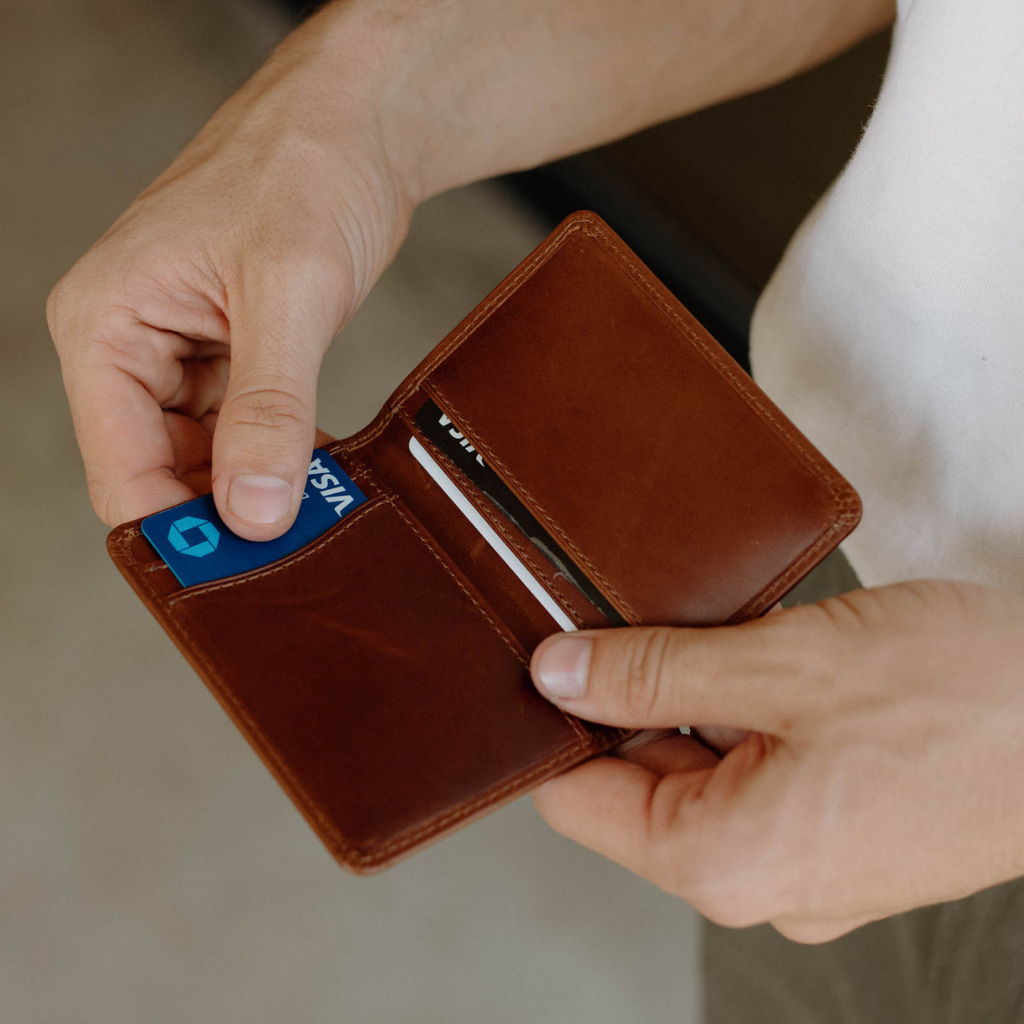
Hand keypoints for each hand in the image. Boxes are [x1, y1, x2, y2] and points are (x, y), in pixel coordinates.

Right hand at [47, 16, 411, 538]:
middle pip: (162, 475)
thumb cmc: (305, 170)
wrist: (356, 127)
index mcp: (105, 326)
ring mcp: (179, 354)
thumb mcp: (287, 292)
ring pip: (206, 460)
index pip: (121, 472)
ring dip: (260, 489)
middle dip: (228, 516)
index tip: (250, 571)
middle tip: (303, 544)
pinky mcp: (229, 355)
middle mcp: (129, 346)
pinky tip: (319, 471)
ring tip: (321, 508)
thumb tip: (253, 511)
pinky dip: (280, 457)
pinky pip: (243, 432)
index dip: (182, 532)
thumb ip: (266, 408)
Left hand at [530, 580, 1023, 942]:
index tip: (555, 652)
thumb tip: (557, 674)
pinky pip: (758, 775)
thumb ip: (654, 673)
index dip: (558, 721)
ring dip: (699, 702)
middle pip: (638, 785)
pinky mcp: (840, 836)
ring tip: (740, 640)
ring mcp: (803, 865)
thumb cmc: (964, 697)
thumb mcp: (785, 665)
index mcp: (723, 862)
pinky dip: (749, 718)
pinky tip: (779, 667)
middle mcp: (757, 882)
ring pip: (701, 773)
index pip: (578, 800)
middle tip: (657, 620)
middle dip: (634, 701)